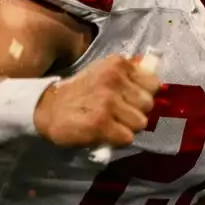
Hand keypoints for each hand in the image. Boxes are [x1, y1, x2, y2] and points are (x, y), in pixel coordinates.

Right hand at [33, 54, 159, 148]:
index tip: (130, 101)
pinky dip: (118, 140)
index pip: (153, 84)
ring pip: (140, 122)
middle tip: (118, 114)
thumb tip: (159, 83)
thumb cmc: (81, 91)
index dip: (143, 95)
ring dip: (127, 127)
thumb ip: (129, 75)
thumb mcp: (104, 72)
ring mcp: (107, 102)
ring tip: (111, 124)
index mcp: (119, 64)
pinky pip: (127, 137)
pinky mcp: (100, 124)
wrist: (46, 108)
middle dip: (136, 112)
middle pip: (148, 105)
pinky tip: (104, 134)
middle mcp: (115, 80)